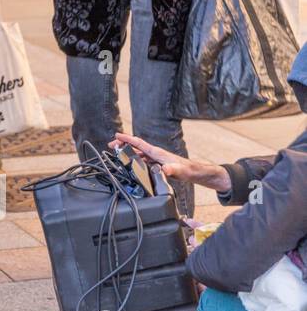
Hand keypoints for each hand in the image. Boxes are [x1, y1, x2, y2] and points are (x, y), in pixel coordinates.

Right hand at [110, 133, 231, 192]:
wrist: (199, 174)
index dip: (127, 139)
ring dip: (128, 152)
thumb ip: (173, 169)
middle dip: (123, 144)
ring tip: (117, 154)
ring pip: (139, 153)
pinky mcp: (159, 165)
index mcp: (158, 153)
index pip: (140, 143)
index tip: (116, 136)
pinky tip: (132, 164)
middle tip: (111, 145)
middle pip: (136, 147)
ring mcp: (158, 159)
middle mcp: (157, 154)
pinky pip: (143, 160)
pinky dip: (135, 160)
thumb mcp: (182, 171)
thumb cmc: (191, 171)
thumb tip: (163, 168)